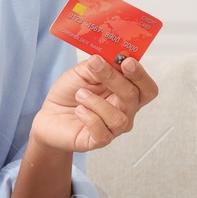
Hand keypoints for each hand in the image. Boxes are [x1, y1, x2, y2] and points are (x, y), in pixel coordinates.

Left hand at [29, 53, 158, 153]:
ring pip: (118, 117)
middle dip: (116, 80)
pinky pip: (103, 132)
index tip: (127, 61)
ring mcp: (113, 128)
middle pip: (135, 97)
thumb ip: (98, 63)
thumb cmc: (71, 92)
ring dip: (96, 102)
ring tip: (80, 94)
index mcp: (126, 92)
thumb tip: (107, 57)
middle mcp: (125, 111)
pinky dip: (89, 117)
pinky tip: (79, 110)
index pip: (146, 87)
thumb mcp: (83, 71)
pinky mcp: (98, 140)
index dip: (140, 74)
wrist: (50, 114)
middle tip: (97, 67)